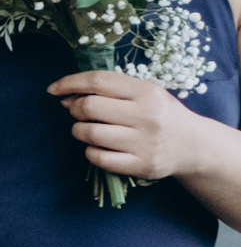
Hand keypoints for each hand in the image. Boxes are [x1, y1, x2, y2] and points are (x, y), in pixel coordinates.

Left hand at [58, 68, 219, 196]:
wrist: (194, 146)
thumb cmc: (161, 115)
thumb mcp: (145, 93)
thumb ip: (111, 90)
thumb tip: (66, 97)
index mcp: (147, 93)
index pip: (99, 81)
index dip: (70, 83)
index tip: (53, 89)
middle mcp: (147, 116)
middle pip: (89, 107)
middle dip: (75, 108)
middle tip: (78, 111)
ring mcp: (144, 142)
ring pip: (89, 133)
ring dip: (79, 130)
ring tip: (89, 129)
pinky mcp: (140, 165)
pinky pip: (97, 157)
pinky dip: (90, 151)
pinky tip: (99, 147)